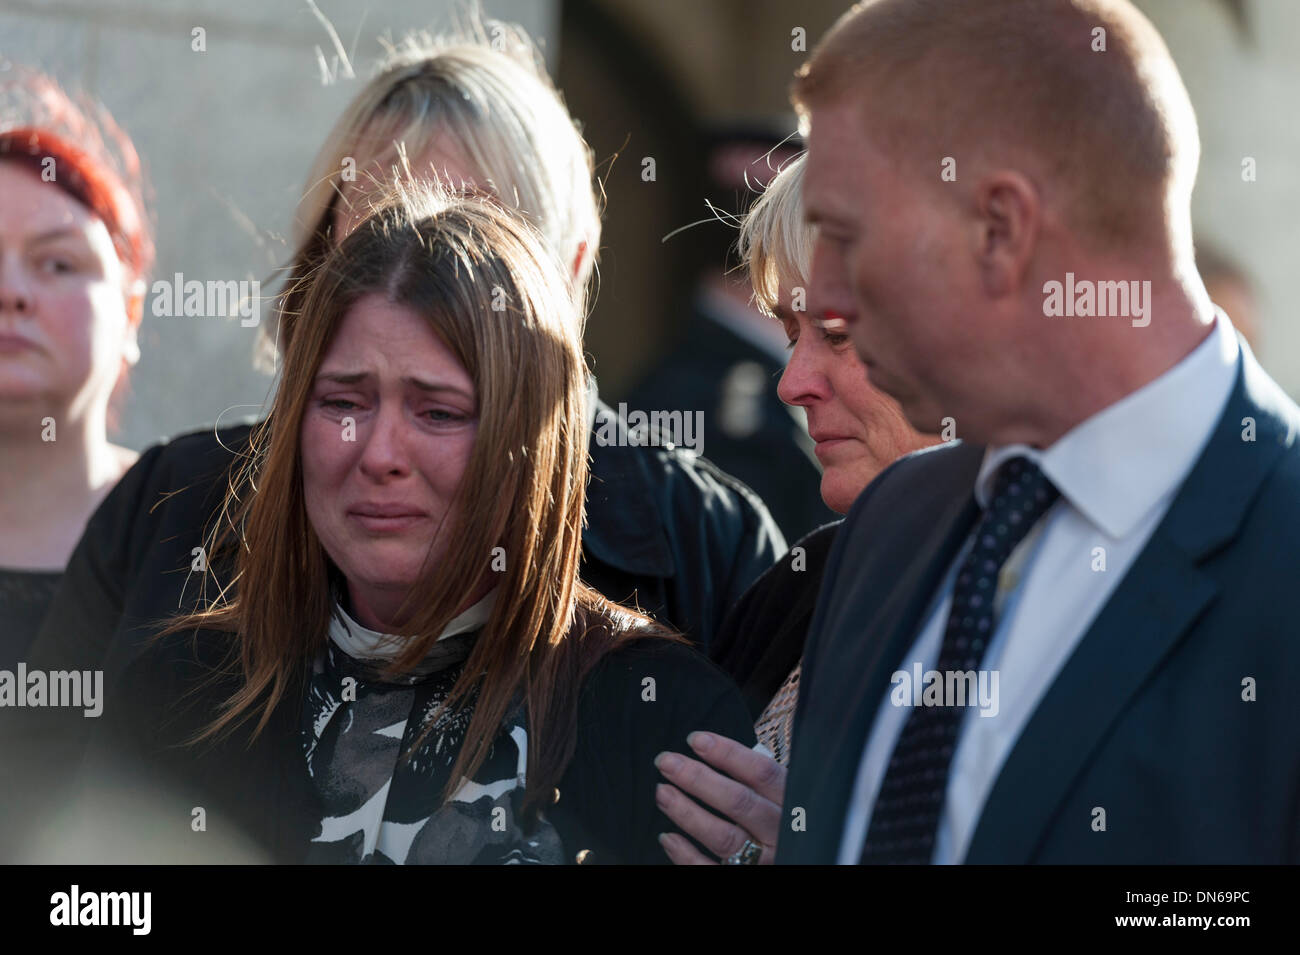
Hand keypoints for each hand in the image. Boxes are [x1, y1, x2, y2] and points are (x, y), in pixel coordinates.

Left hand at [654, 731, 785, 864]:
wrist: (802, 858)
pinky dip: (686, 855)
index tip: (696, 740)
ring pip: (723, 837)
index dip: (728, 753)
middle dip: (698, 779)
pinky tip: (668, 837)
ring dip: (687, 813)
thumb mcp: (781, 795)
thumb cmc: (780, 819)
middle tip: (666, 762)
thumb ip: (758, 779)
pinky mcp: (748, 876)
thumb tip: (712, 750)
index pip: (761, 772)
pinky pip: (710, 869)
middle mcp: (779, 832)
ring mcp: (765, 858)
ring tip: (662, 793)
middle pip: (738, 802)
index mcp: (791, 801)